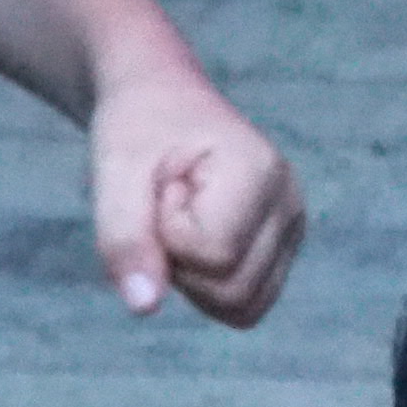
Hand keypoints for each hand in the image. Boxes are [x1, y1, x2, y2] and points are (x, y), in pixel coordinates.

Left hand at [88, 68, 306, 327]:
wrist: (159, 99)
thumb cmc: (137, 130)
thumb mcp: (114, 173)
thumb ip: (124, 238)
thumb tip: (145, 307)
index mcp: (260, 171)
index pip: (214, 255)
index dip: (166, 233)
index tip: (162, 186)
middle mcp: (291, 202)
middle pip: (232, 292)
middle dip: (181, 262)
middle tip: (167, 207)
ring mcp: (292, 227)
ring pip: (244, 307)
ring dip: (195, 278)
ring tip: (182, 222)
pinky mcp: (283, 247)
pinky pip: (246, 303)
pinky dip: (210, 285)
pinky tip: (196, 237)